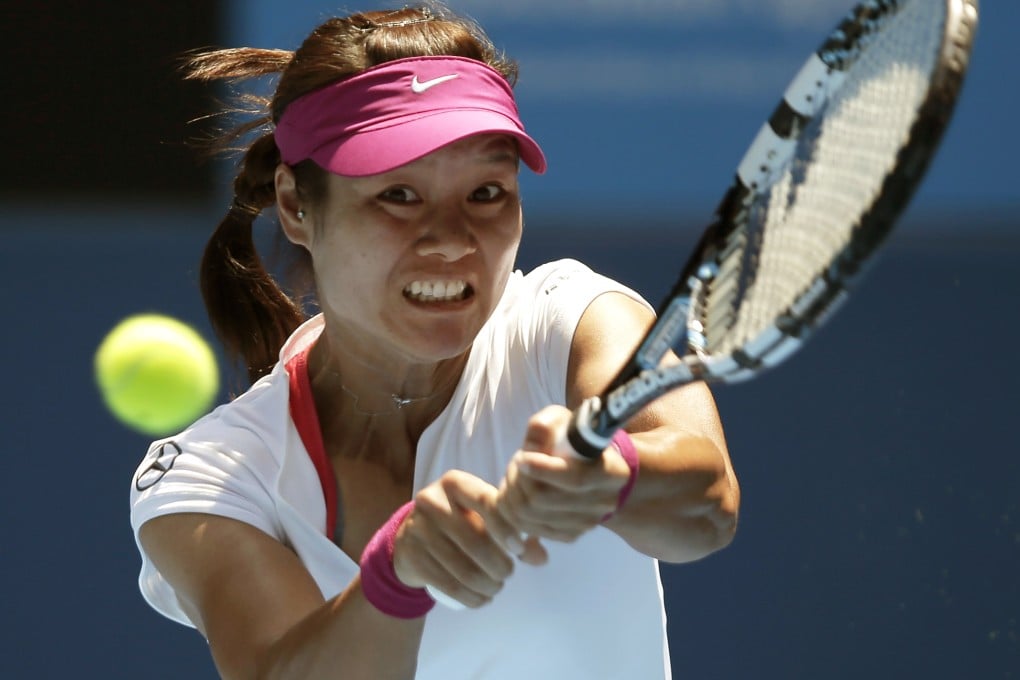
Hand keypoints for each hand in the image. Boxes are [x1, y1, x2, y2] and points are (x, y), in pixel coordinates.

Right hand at [391, 470, 545, 608]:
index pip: (488, 503)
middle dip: (500, 565)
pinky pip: (449, 585)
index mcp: (455, 483)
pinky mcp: (412, 556)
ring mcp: (418, 529)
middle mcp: (432, 501)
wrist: (409, 538)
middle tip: (507, 574)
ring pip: (464, 568)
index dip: (508, 529)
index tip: (518, 549)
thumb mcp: (482, 517)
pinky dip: (471, 598)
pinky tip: (481, 599)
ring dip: (488, 585)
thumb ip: (514, 531)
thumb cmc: (458, 523)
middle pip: (477, 541)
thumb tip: (541, 557)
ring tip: (495, 587)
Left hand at [494, 405, 631, 543]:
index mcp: (612, 472)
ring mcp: (587, 523)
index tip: (522, 457)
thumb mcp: (561, 421)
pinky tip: (518, 490)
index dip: (543, 470)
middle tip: (516, 461)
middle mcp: (604, 503)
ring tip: (516, 474)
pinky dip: (513, 509)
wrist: (588, 467)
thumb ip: (544, 427)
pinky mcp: (569, 535)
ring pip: (529, 516)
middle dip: (518, 479)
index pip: (575, 479)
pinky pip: (527, 527)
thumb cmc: (573, 439)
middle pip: (543, 499)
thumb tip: (531, 447)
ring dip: (512, 492)